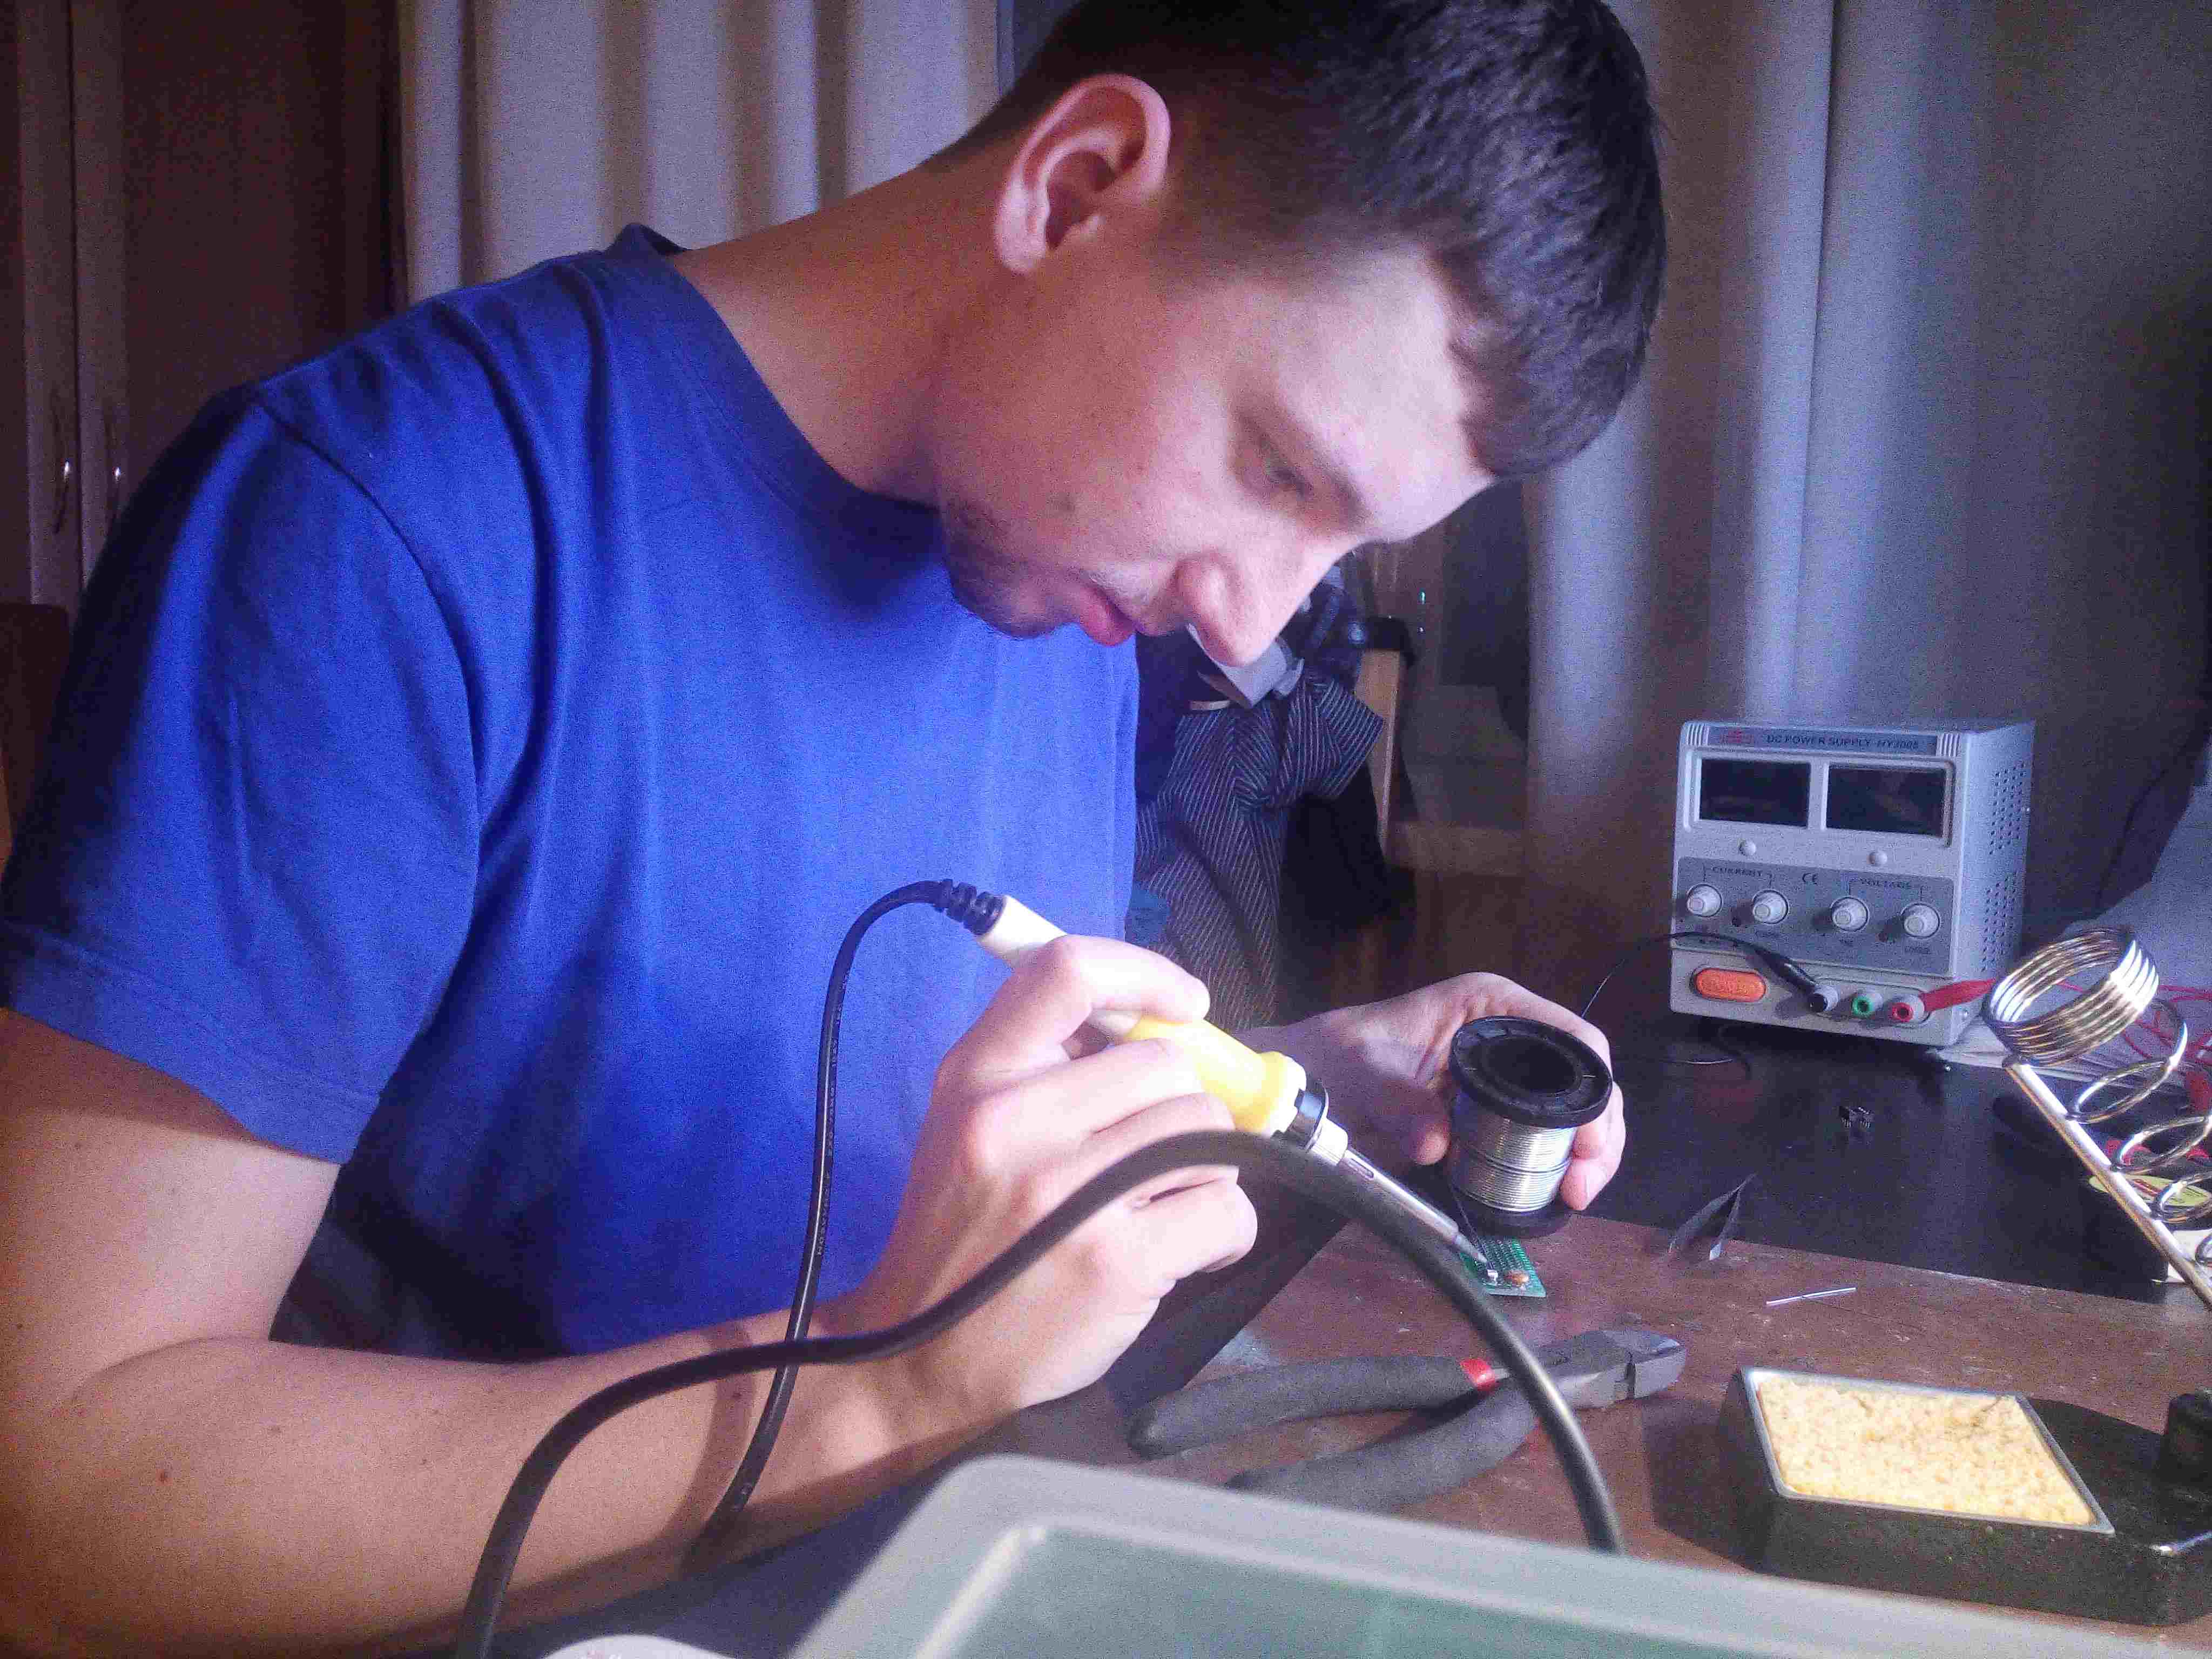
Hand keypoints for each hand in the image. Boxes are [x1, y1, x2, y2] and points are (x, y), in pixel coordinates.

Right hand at [838, 936, 1258, 1424]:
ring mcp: (1071, 1192)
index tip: (1185, 1007)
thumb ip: (1046, 1065)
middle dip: (1181, 1109)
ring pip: (1206, 1132)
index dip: (1146, 975)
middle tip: (1154, 1158)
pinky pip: (1227, 1209)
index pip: (1071, 970)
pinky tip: (1188, 1251)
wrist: (917, 1361)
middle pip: (1167, 1065)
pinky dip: (1226, 1231)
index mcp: (978, 1074)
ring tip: (1163, 1207)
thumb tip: (1159, 1021)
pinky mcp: (1118, 1261)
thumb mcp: (968, 1124)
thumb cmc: (962, 1235)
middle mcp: (1017, 1120)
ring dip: (1205, 1171)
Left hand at [1260, 975, 1625, 1208]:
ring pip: (1573, 1113)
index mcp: (1491, 1007)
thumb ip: (1398, 1103)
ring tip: (1574, 1195)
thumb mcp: (1363, 1072)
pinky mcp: (1495, 1117)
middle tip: (1581, 1183)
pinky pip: (1543, 1139)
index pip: (1570, 1037)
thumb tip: (1435, 1144)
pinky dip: (1557, 1166)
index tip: (1586, 1142)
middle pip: (1584, 1080)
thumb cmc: (1336, 1058)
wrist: (1309, 1081)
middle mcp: (1509, 1037)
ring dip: (1585, 1156)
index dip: (1592, 1090)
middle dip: (1596, 1132)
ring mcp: (1506, 1078)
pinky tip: (1556, 1195)